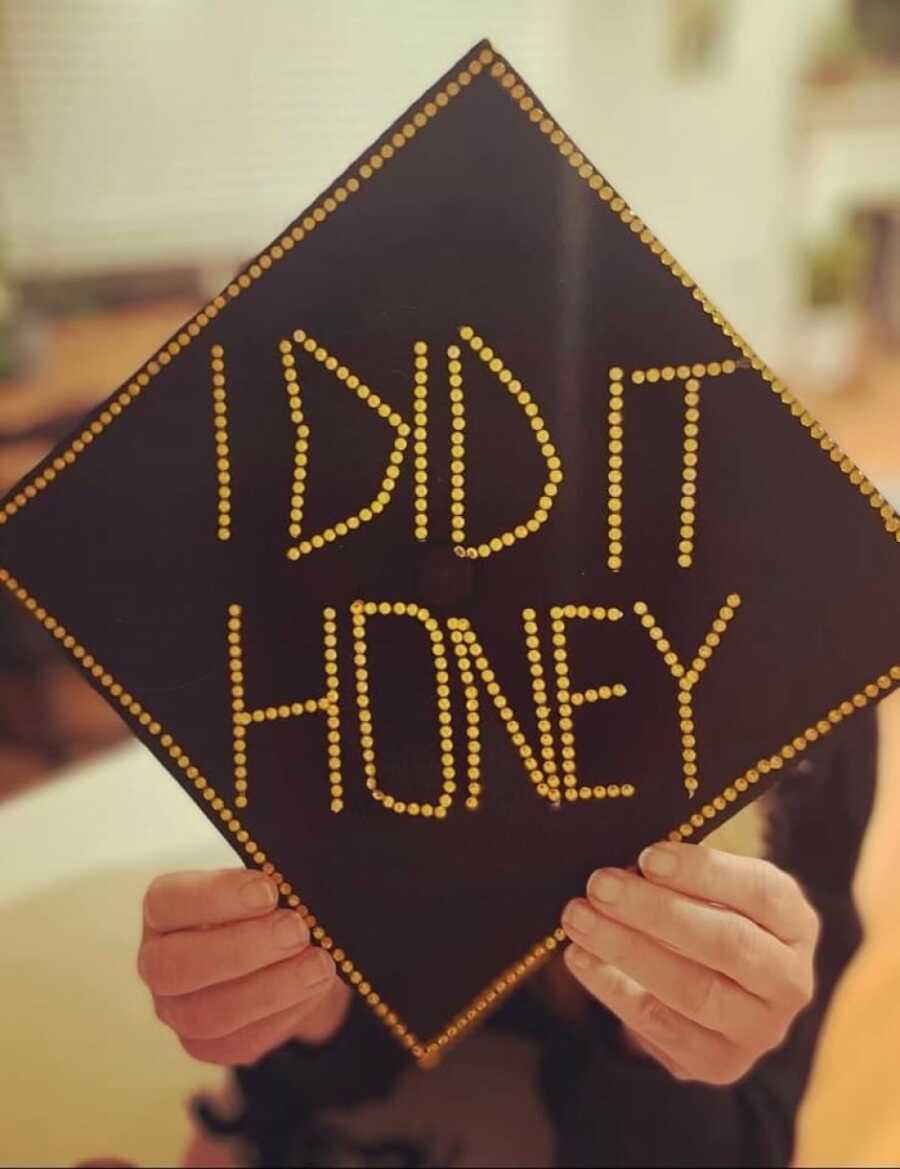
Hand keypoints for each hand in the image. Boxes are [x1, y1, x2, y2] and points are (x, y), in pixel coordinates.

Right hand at [138, 869, 350, 1065]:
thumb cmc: (268, 905)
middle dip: (243, 949)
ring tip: (317, 965)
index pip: (167, 902)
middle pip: (175, 967)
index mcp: (164, 910)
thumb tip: (292, 886)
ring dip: (270, 989)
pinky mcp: (205, 1045)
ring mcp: (177, 1009)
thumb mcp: (266, 883)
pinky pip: (238, 1044)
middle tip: (296, 930)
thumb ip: (269, 883)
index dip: (216, 898)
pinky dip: (282, 1016)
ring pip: (205, 1015)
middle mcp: (157, 962)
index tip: (268, 891)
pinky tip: (312, 990)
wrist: (287, 950)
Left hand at [561, 843, 818, 1084]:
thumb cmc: (709, 916)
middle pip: (727, 943)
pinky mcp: (720, 1063)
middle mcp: (790, 981)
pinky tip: (581, 957)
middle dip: (655, 911)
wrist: (721, 992)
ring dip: (627, 950)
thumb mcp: (713, 889)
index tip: (647, 856)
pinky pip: (661, 1027)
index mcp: (796, 923)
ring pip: (694, 990)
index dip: (703, 872)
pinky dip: (614, 988)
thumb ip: (680, 875)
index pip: (761, 892)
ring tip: (578, 918)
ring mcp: (759, 1030)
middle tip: (600, 884)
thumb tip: (626, 863)